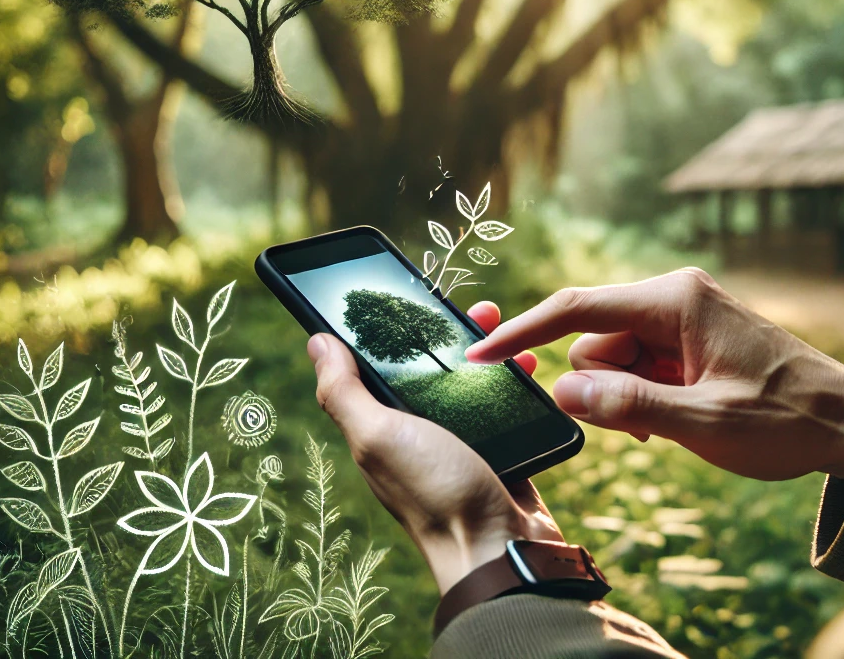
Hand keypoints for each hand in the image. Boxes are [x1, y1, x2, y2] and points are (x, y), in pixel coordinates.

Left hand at [308, 302, 561, 595]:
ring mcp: (460, 441)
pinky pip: (503, 404)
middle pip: (429, 366)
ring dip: (488, 350)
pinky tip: (527, 365)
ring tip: (505, 327)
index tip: (410, 293)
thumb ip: (345, 392)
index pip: (377, 365)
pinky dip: (514, 380)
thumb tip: (315, 341)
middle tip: (477, 308)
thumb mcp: (379, 435)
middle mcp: (417, 432)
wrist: (502, 549)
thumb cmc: (434, 493)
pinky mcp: (498, 449)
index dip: (389, 328)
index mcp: (382, 426)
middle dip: (450, 331)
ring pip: (470, 380)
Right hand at [466, 269, 843, 482]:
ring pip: (612, 355)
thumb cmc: (787, 419)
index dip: (524, 333)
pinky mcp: (687, 337)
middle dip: (602, 386)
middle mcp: (672, 296)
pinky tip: (675, 417)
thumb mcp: (705, 423)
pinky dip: (641, 393)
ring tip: (672, 424)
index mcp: (674, 300)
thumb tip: (561, 391)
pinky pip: (637, 363)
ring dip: (625, 395)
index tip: (481, 354)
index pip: (577, 309)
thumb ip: (629, 406)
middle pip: (594, 339)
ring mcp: (680, 316)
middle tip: (646, 428)